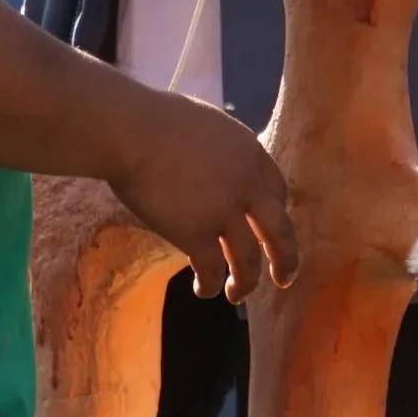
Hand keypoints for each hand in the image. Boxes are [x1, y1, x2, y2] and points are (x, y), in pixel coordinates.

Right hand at [106, 90, 301, 301]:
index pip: (278, 193)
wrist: (131, 131)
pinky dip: (210, 285)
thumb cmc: (154, 121)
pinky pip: (212, 270)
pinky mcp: (196, 233)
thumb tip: (216, 164)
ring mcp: (223, 211)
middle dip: (286, 259)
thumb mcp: (208, 125)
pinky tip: (203, 289)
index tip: (268, 232)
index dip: (276, 216)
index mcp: (250, 153)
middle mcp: (246, 184)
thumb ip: (223, 150)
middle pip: (280, 231)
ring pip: (249, 260)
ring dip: (245, 283)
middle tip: (284, 279)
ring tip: (237, 295)